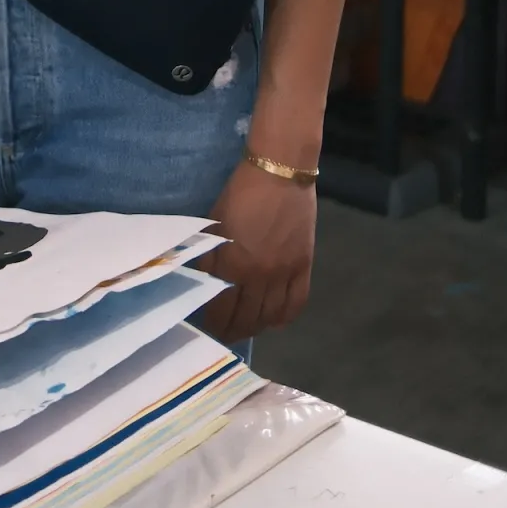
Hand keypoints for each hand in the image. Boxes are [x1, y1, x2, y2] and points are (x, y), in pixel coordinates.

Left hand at [198, 159, 316, 342]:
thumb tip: (202, 283)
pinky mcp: (304, 266)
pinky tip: (273, 320)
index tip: (208, 328)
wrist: (279, 173)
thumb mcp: (214, 224)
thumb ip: (210, 257)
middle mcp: (259, 275)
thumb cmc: (239, 194)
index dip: (214, 325)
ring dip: (257, 327)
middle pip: (246, 319)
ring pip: (271, 317)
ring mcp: (284, 273)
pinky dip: (284, 318)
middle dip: (233, 332)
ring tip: (247, 328)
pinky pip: (296, 304)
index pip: (222, 310)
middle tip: (225, 334)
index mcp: (232, 264)